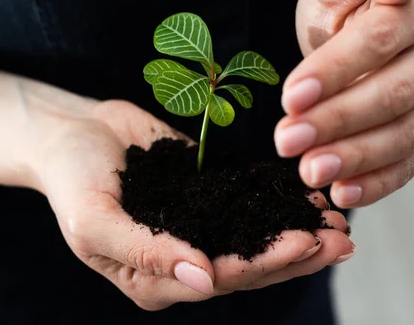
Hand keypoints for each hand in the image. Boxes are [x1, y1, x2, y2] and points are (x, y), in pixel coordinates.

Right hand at [28, 99, 353, 310]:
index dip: (265, 262)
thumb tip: (204, 280)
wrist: (71, 133)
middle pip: (249, 264)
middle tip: (342, 239)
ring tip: (339, 221)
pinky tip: (308, 195)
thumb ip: (146, 253)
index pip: (221, 278)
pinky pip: (246, 200)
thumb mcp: (95, 221)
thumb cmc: (72, 180)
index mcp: (155, 279)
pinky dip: (277, 200)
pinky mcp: (206, 193)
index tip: (306, 243)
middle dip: (296, 252)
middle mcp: (183, 257)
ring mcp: (197, 225)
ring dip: (297, 230)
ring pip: (255, 236)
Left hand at [275, 0, 413, 207]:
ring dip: (353, 159)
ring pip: (402, 135)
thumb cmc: (347, 2)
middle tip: (286, 141)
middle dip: (336, 122)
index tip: (290, 97)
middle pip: (392, 94)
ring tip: (309, 171)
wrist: (368, 31)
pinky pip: (408, 165)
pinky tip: (342, 193)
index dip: (334, 72)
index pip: (379, 41)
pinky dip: (376, 184)